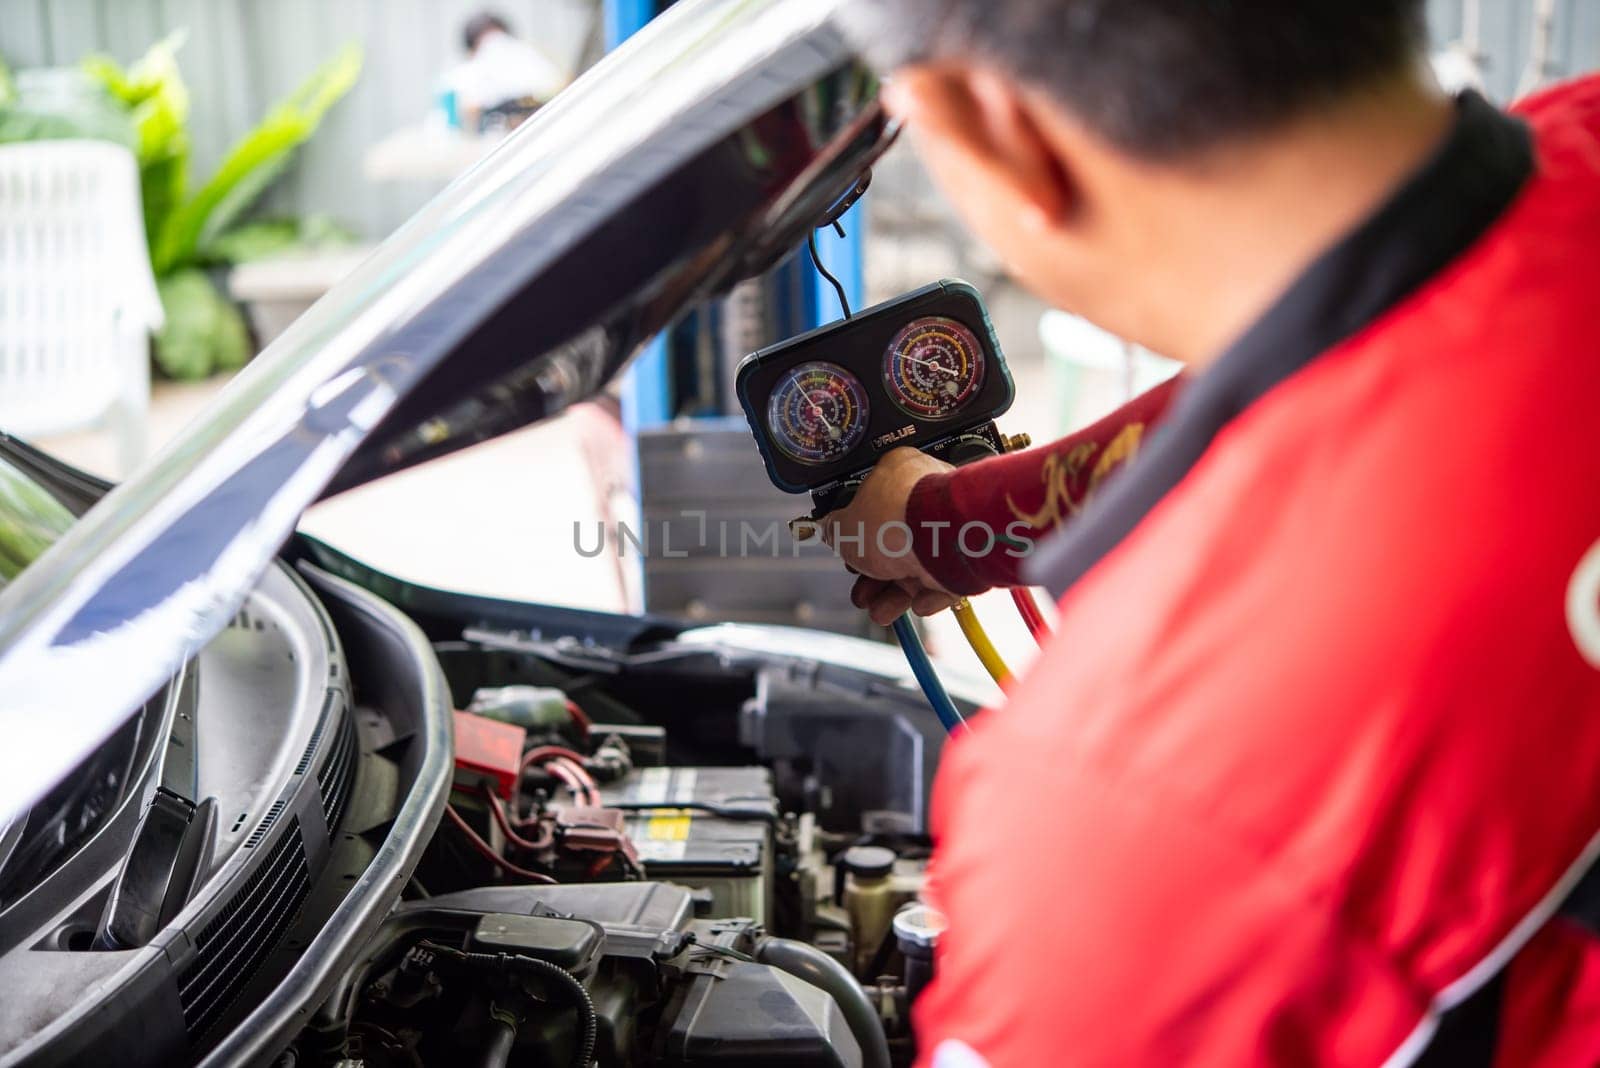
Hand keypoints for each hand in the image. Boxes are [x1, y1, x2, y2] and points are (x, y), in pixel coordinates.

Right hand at [820, 447, 960, 625]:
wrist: (942, 539)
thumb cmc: (896, 520)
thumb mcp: (843, 528)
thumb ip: (833, 530)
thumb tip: (827, 530)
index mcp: (895, 473)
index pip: (871, 504)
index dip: (855, 535)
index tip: (847, 554)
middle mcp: (925, 495)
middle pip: (893, 540)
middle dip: (874, 575)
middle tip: (862, 589)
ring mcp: (948, 524)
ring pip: (918, 562)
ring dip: (896, 593)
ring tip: (881, 611)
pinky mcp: (967, 551)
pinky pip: (944, 577)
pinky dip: (929, 594)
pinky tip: (917, 604)